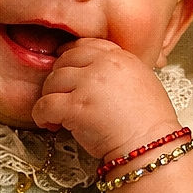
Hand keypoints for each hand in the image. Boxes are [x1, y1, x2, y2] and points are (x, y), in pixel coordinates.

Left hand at [31, 38, 179, 158]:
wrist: (151, 146)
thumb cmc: (149, 123)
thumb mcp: (141, 83)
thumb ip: (118, 71)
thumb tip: (94, 73)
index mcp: (120, 57)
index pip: (84, 46)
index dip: (68, 58)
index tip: (63, 70)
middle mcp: (103, 65)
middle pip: (64, 62)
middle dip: (57, 80)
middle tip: (59, 97)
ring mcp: (88, 84)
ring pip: (51, 82)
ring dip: (48, 98)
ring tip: (55, 116)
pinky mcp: (76, 107)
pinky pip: (45, 105)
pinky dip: (41, 115)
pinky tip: (48, 124)